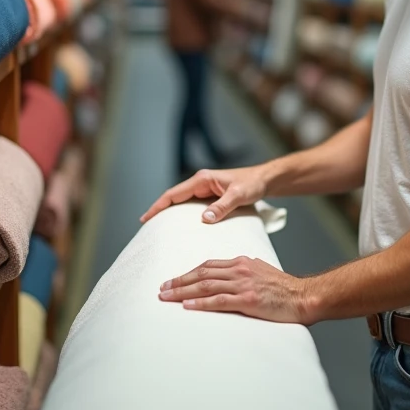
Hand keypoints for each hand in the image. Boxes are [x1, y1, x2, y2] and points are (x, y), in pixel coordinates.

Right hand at [140, 165, 269, 224]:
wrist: (264, 180)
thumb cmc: (252, 184)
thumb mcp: (238, 195)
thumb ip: (222, 206)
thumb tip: (204, 219)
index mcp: (202, 180)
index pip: (173, 193)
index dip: (158, 206)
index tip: (146, 218)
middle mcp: (200, 183)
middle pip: (174, 198)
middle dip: (159, 210)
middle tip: (146, 227)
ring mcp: (205, 190)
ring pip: (182, 202)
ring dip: (170, 214)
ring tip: (158, 229)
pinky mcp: (210, 196)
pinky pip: (191, 206)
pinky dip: (183, 215)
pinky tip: (180, 227)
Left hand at [158, 256, 315, 323]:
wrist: (304, 296)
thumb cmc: (284, 288)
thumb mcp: (261, 271)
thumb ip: (243, 271)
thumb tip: (228, 276)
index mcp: (241, 262)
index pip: (208, 265)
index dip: (188, 273)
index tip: (173, 280)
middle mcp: (239, 270)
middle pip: (201, 274)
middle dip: (179, 281)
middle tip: (161, 289)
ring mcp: (243, 284)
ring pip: (205, 286)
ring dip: (182, 292)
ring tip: (166, 297)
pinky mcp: (248, 300)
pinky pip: (218, 301)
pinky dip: (200, 303)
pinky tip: (187, 306)